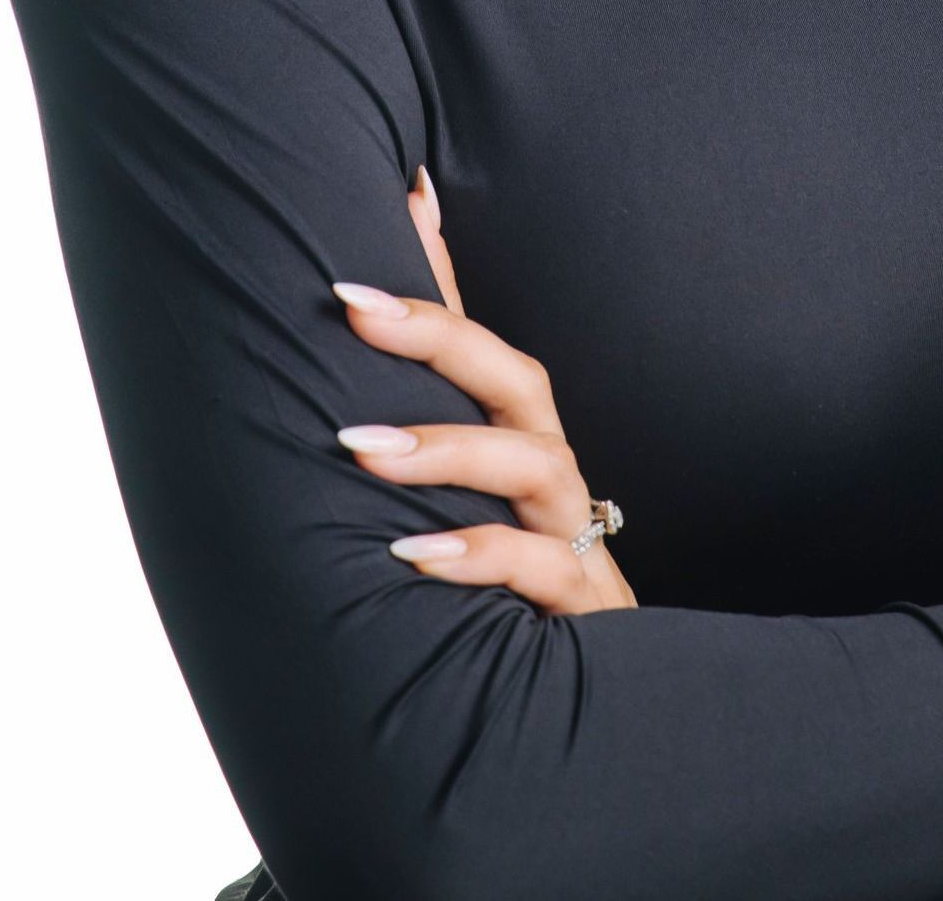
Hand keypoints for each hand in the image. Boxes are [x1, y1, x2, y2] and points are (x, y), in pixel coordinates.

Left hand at [330, 163, 637, 615]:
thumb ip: (408, 432)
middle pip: (517, 380)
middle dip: (439, 337)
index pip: (479, 344)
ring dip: (449, 448)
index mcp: (518, 442)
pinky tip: (418, 554)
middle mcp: (550, 473)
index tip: (377, 232)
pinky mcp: (580, 603)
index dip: (434, 281)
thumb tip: (363, 305)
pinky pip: (545, 564)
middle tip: (355, 311)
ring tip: (364, 447)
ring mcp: (572, 534)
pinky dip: (485, 551)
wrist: (587, 709)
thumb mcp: (458, 508)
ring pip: (537, 462)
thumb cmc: (509, 583)